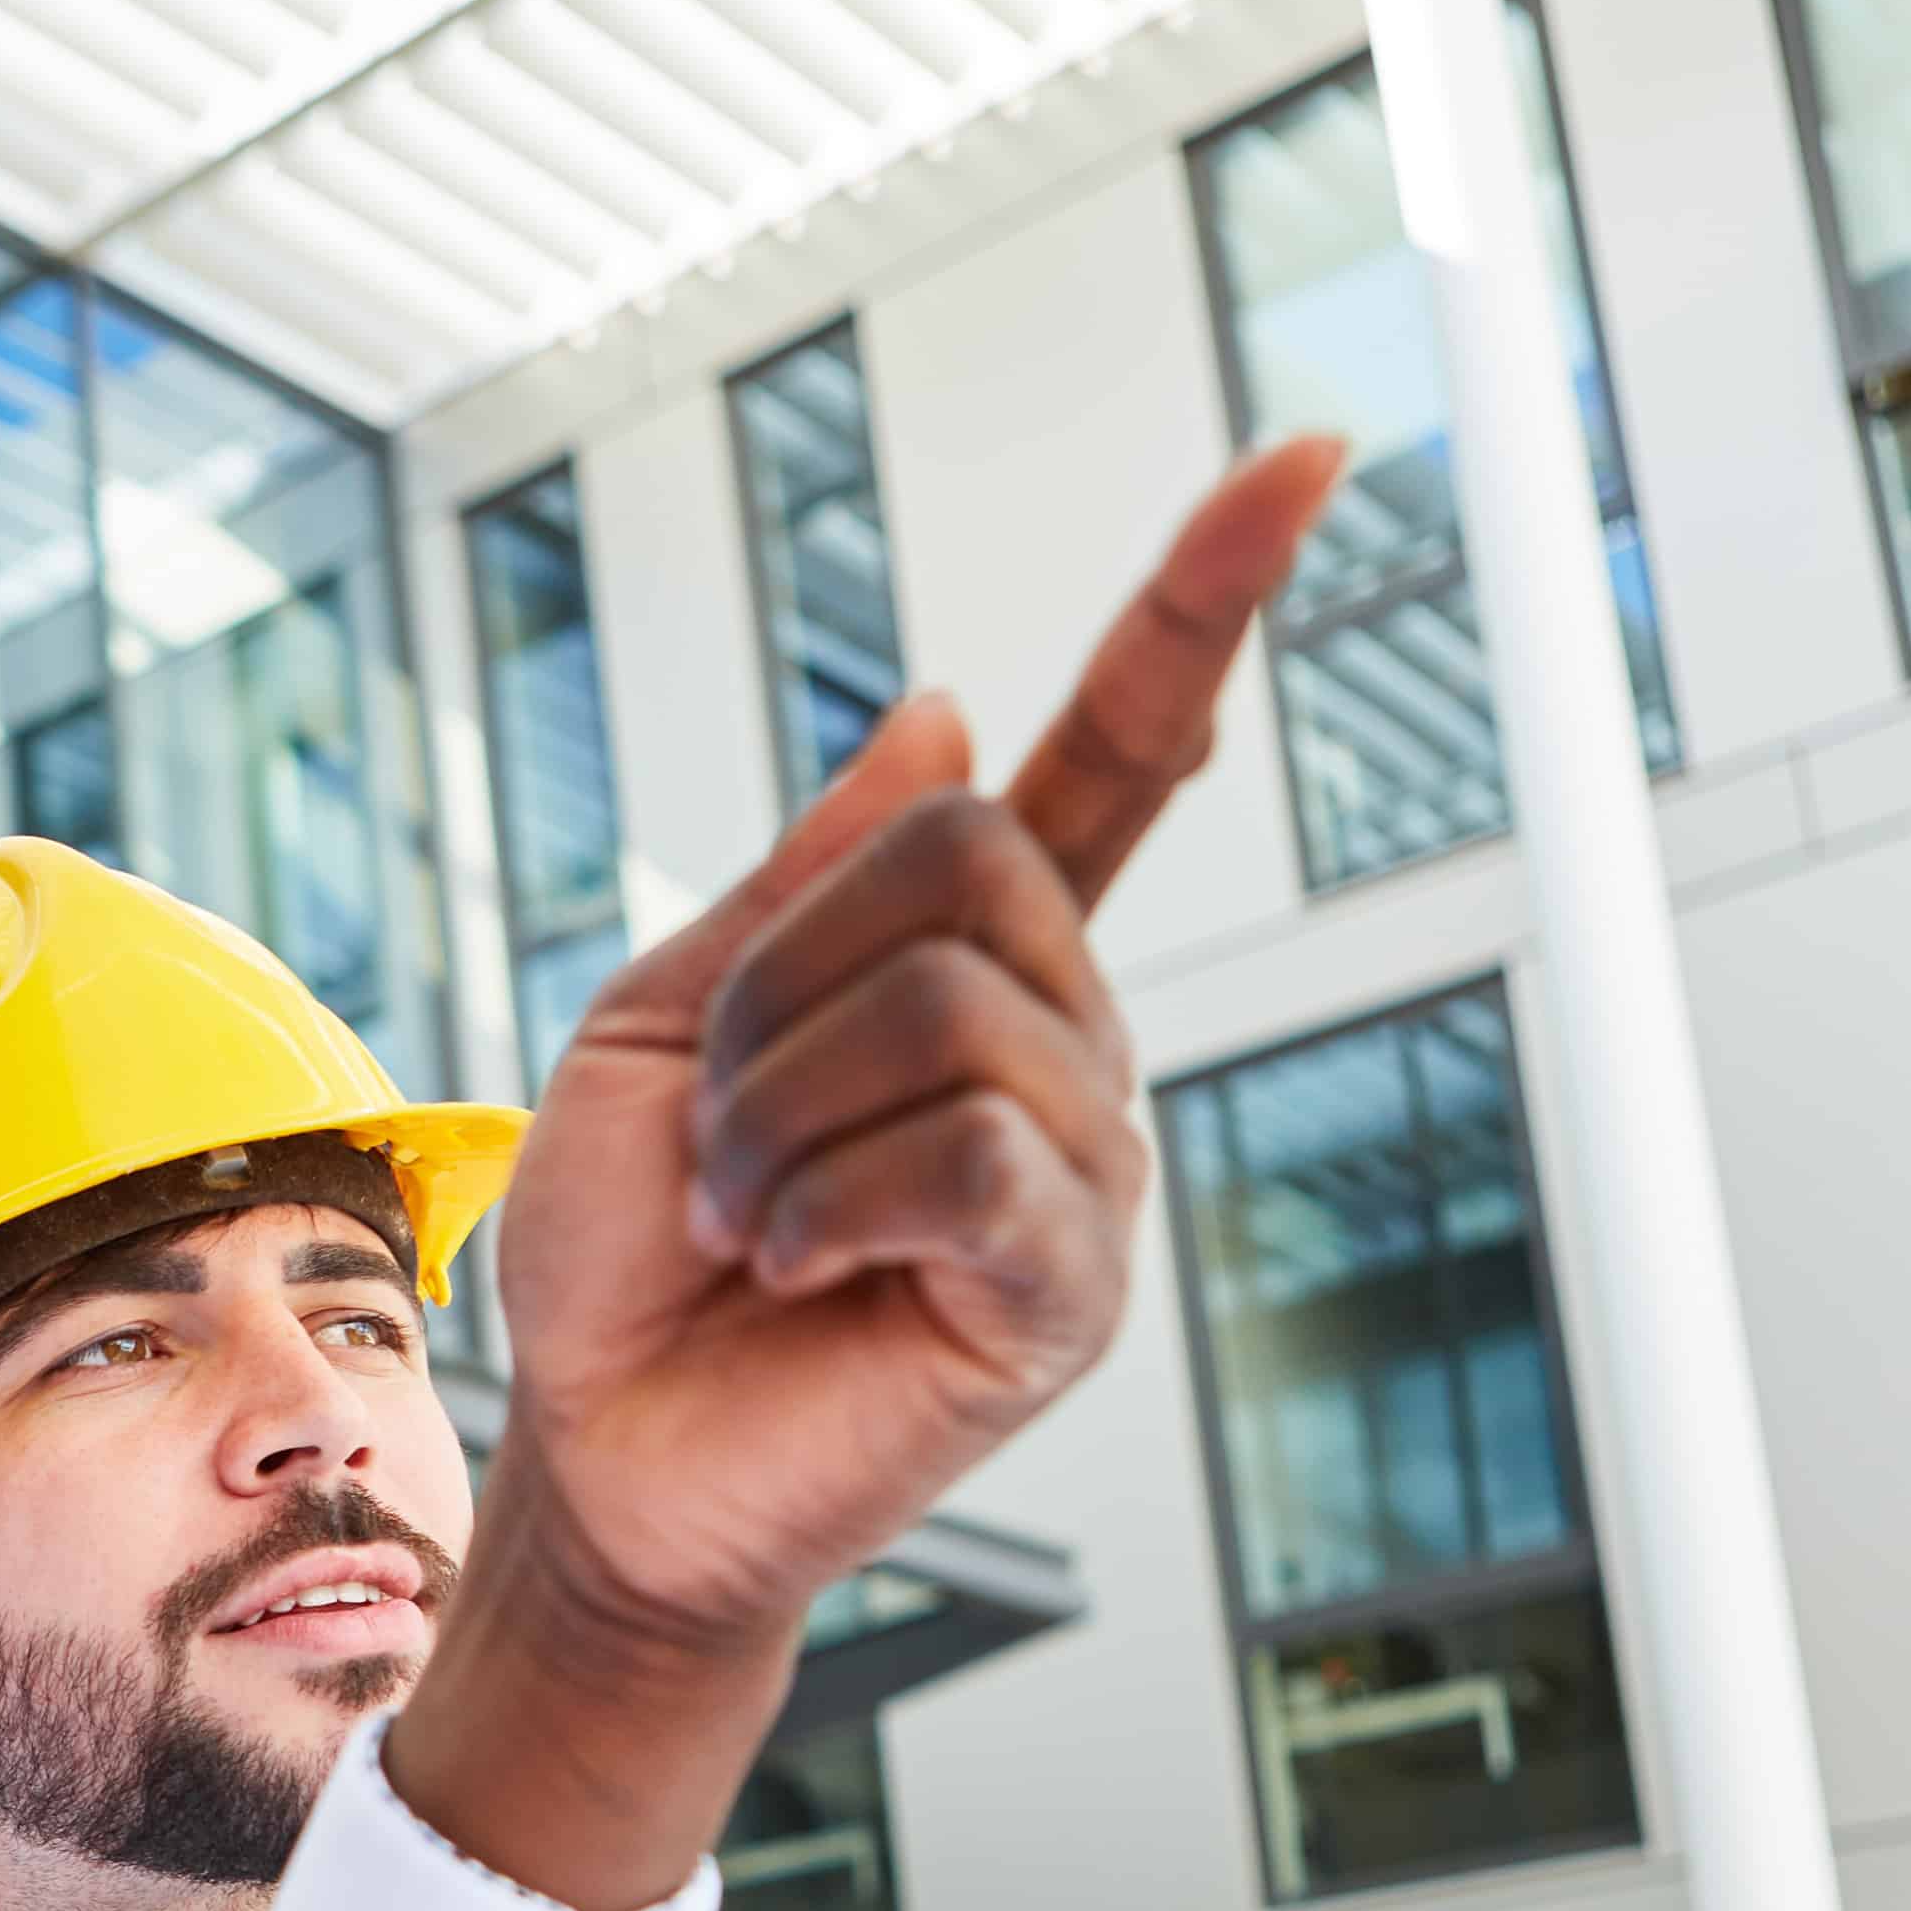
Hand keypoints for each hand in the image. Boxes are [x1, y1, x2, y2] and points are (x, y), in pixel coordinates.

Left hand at [385, 434, 1346, 1910]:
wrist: (606, 1452)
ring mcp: (1085, 1159)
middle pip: (971, 854)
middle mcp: (1062, 1036)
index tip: (1303, 459)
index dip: (1200, 608)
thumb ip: (792, 887)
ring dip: (781, 1111)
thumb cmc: (626, 1255)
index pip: (1118, 755)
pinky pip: (978, 1154)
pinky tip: (795, 1268)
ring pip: (956, 1007)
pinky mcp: (1069, 1281)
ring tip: (747, 1217)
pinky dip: (832, 1198)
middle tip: (720, 1128)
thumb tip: (944, 717)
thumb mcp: (654, 1026)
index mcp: (970, 955)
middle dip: (782, 983)